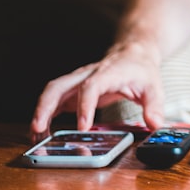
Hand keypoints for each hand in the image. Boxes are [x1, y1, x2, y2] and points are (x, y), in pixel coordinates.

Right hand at [29, 41, 164, 141]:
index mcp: (107, 73)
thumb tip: (155, 125)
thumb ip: (154, 106)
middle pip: (59, 86)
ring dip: (40, 112)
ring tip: (35, 135)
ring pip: (52, 92)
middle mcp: (87, 75)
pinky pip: (54, 100)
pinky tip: (41, 132)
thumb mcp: (154, 87)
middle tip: (38, 129)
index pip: (91, 86)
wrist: (133, 54)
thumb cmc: (141, 70)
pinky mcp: (73, 89)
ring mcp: (77, 81)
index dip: (84, 106)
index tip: (83, 127)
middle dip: (45, 107)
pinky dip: (45, 115)